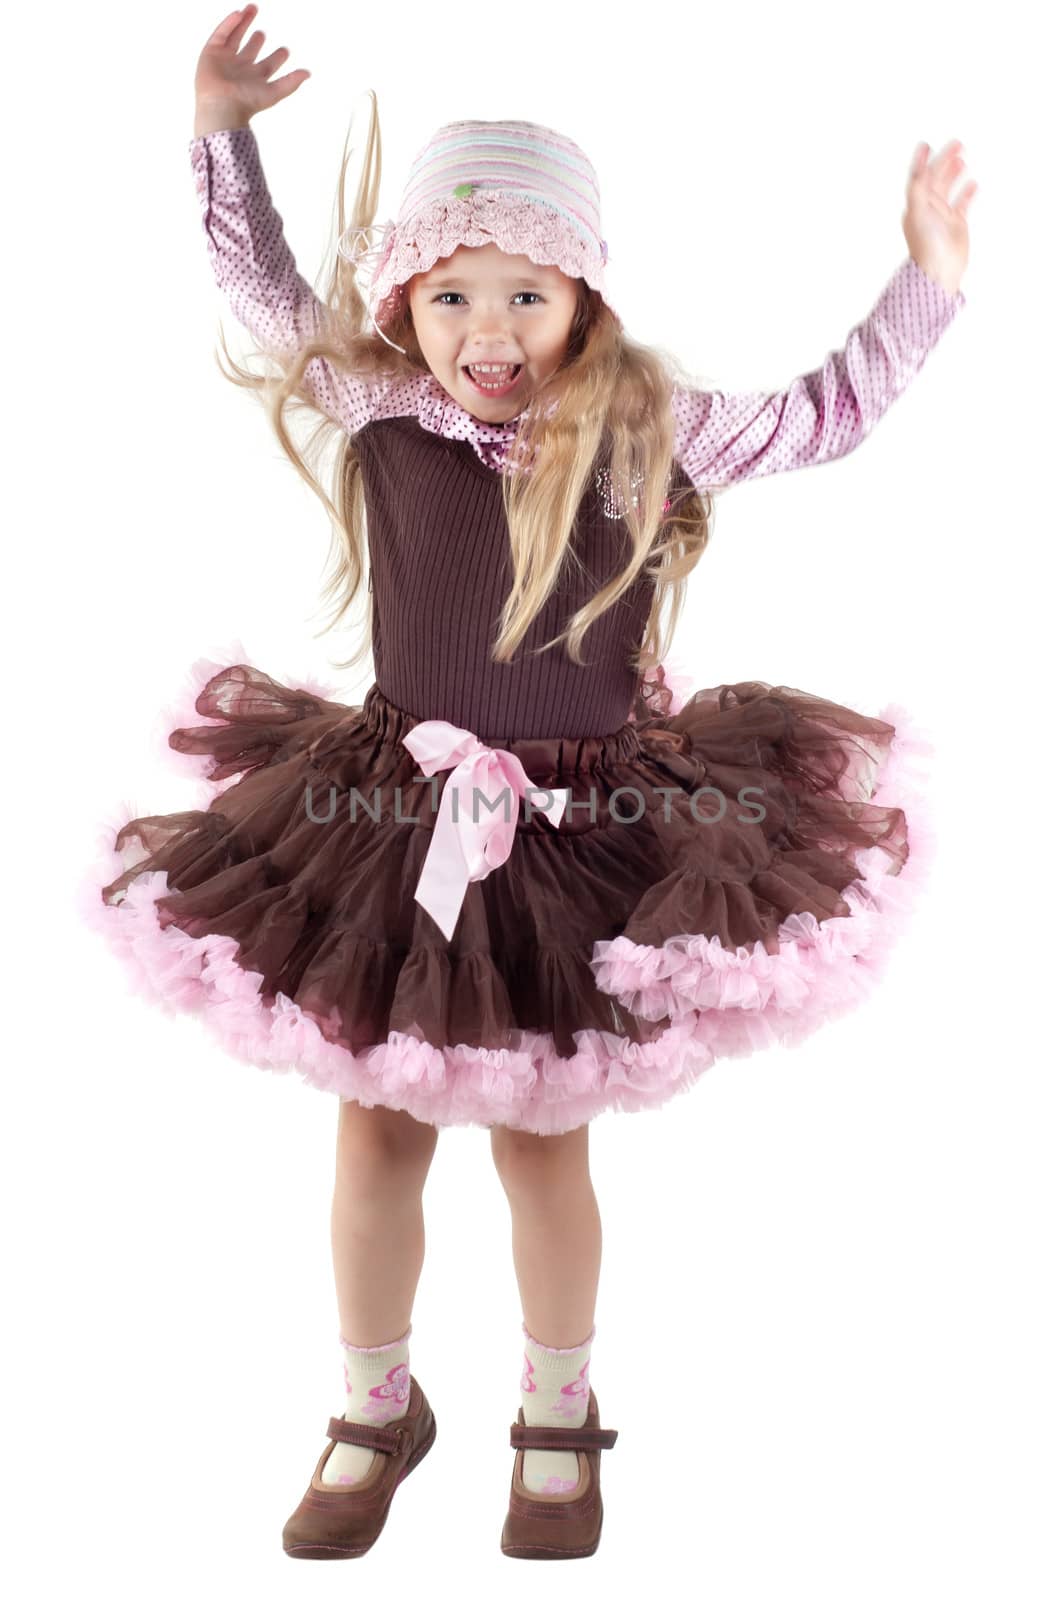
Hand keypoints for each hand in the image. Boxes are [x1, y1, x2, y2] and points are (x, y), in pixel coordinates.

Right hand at [194, 5, 308, 127]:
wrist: (222, 104)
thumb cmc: (247, 102)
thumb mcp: (275, 92)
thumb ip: (291, 82)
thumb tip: (308, 73)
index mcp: (254, 80)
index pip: (268, 66)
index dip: (277, 58)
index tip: (285, 50)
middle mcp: (240, 69)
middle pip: (250, 51)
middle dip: (256, 40)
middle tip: (263, 32)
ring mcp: (225, 60)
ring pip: (235, 37)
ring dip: (243, 23)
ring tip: (252, 9)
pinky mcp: (211, 52)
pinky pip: (221, 33)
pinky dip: (229, 23)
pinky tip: (239, 14)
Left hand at [901, 139, 975, 296]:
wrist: (939, 270)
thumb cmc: (926, 243)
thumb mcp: (918, 211)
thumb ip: (918, 188)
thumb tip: (919, 167)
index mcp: (916, 204)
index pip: (919, 176)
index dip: (922, 160)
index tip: (926, 144)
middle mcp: (928, 208)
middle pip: (936, 178)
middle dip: (944, 160)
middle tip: (956, 144)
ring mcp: (943, 215)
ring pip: (949, 188)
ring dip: (954, 173)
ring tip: (962, 159)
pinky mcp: (956, 224)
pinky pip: (962, 203)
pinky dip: (967, 192)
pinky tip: (974, 183)